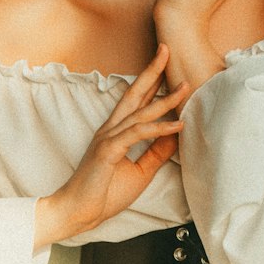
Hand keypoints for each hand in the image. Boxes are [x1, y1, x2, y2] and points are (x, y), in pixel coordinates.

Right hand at [34, 44, 188, 247]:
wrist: (78, 213)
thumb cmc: (103, 193)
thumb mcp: (140, 171)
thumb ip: (156, 152)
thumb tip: (176, 135)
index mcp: (115, 132)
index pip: (136, 101)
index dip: (152, 81)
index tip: (168, 65)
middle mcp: (111, 129)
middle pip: (134, 94)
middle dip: (152, 71)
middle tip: (167, 50)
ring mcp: (108, 138)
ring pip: (140, 112)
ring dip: (164, 99)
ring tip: (185, 88)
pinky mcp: (108, 151)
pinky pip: (138, 135)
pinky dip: (159, 129)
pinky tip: (177, 125)